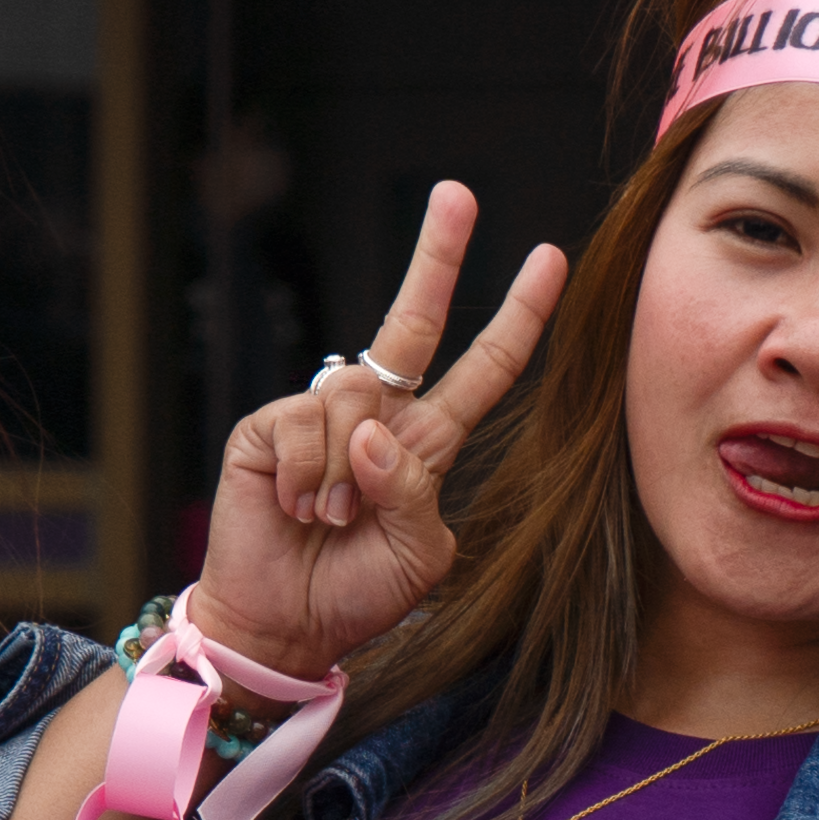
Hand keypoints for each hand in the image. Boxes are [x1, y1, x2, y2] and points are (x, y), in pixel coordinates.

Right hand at [188, 182, 562, 681]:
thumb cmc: (357, 592)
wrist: (284, 626)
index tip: (551, 260)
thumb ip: (414, 493)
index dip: (518, 319)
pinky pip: (305, 423)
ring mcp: (321, 417)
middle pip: (413, 322)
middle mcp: (378, 417)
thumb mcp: (418, 554)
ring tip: (331, 519)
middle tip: (456, 193)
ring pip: (357, 394)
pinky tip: (295, 508)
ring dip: (349, 471)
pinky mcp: (267, 427)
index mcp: (427, 443)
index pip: (484, 370)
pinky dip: (308, 478)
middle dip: (435, 255)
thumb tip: (372, 432)